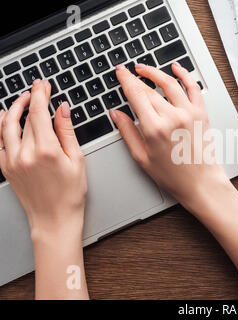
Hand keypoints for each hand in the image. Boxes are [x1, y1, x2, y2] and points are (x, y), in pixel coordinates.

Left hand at [0, 80, 86, 241]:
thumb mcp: (77, 160)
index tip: (43, 85)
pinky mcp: (6, 168)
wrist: (54, 219)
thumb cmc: (69, 194)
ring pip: (7, 126)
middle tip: (39, 88)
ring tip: (22, 99)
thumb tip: (63, 110)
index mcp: (46, 150)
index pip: (39, 113)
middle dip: (32, 100)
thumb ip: (67, 132)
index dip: (40, 94)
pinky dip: (0, 127)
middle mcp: (25, 154)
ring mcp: (12, 161)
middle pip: (26, 118)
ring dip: (14, 109)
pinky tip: (4, 118)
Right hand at [111, 63, 230, 211]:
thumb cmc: (173, 176)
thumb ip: (127, 132)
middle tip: (128, 72)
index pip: (136, 94)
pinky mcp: (201, 113)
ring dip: (155, 72)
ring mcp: (189, 113)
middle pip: (150, 89)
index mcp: (155, 128)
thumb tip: (116, 114)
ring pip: (170, 83)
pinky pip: (193, 87)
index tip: (120, 72)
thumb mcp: (142, 157)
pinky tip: (176, 67)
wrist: (201, 183)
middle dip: (136, 77)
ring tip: (144, 68)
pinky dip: (184, 74)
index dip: (125, 80)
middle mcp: (172, 117)